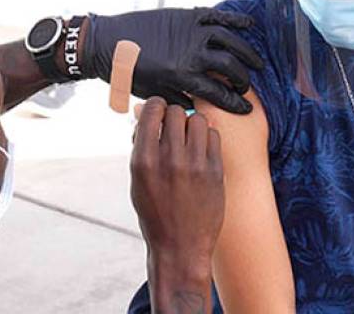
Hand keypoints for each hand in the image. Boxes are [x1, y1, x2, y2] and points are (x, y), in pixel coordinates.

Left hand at [82, 8, 263, 113]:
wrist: (108, 43)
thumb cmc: (128, 73)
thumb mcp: (154, 93)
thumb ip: (179, 100)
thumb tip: (201, 109)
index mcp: (182, 77)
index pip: (219, 93)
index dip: (236, 104)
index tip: (246, 110)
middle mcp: (191, 54)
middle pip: (230, 67)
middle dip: (243, 80)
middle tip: (246, 86)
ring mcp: (191, 32)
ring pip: (229, 41)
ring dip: (246, 52)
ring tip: (256, 62)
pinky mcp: (186, 15)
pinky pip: (217, 16)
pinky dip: (236, 19)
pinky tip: (250, 25)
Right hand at [131, 98, 223, 312]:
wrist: (180, 247)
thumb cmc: (155, 213)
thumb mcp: (138, 181)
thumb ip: (140, 146)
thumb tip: (143, 114)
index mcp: (144, 160)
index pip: (152, 111)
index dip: (155, 106)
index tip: (157, 111)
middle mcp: (169, 159)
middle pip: (176, 112)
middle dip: (172, 115)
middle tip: (172, 126)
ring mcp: (195, 165)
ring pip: (198, 120)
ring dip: (191, 124)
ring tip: (188, 138)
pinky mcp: (215, 171)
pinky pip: (214, 136)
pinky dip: (206, 137)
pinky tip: (201, 149)